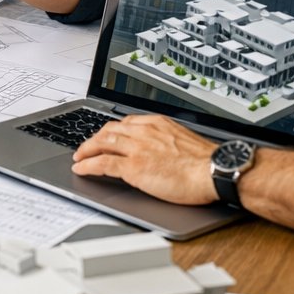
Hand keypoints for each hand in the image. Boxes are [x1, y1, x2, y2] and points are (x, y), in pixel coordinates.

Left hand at [71, 114, 218, 204]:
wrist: (214, 171)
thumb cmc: (207, 163)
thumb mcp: (184, 141)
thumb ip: (167, 141)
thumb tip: (162, 151)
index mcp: (157, 124)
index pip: (125, 122)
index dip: (111, 131)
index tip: (106, 136)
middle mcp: (144, 132)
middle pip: (109, 130)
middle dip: (94, 139)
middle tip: (86, 147)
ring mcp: (137, 149)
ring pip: (102, 144)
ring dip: (86, 151)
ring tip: (79, 157)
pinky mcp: (133, 167)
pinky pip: (102, 164)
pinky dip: (88, 166)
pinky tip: (82, 169)